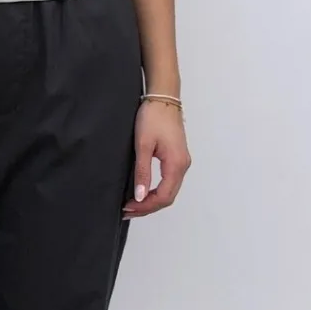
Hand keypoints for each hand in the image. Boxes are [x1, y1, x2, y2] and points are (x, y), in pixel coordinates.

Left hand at [125, 100, 191, 217]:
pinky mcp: (177, 158)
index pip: (163, 196)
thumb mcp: (143, 146)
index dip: (145, 206)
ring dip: (151, 201)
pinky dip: (156, 191)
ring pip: (168, 191)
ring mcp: (181, 162)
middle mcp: (182, 166)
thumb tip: (139, 196)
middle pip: (167, 197)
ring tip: (133, 205)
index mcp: (176, 164)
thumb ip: (142, 172)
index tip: (128, 209)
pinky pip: (168, 182)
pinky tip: (142, 193)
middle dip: (147, 207)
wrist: (163, 98)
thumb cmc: (153, 117)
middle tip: (127, 211)